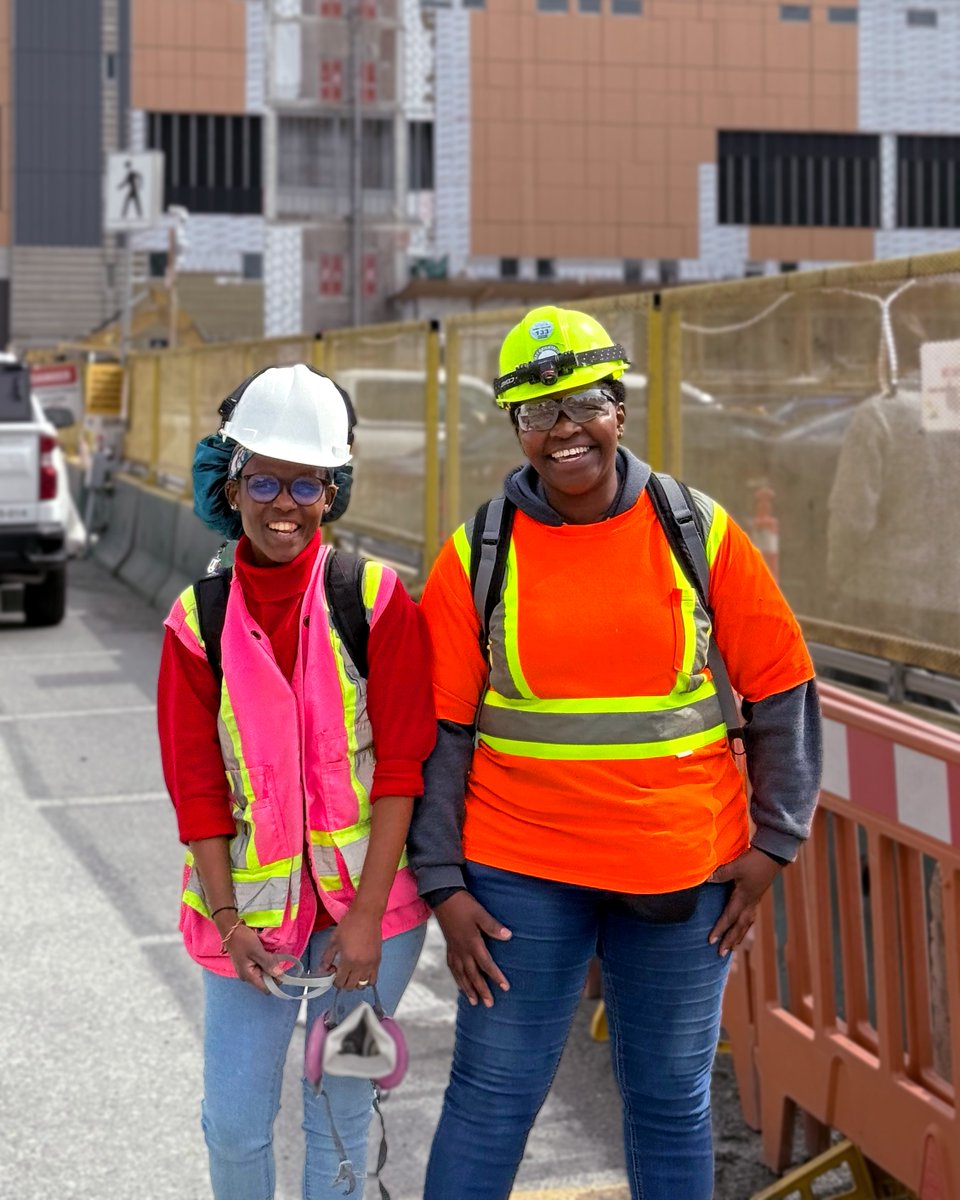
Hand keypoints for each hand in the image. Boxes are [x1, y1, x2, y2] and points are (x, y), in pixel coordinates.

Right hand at [222, 922, 286, 992]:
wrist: (230, 929)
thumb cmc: (242, 940)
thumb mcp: (257, 951)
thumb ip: (268, 963)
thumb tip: (279, 975)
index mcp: (248, 976)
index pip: (265, 988)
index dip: (276, 983)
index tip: (284, 973)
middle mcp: (247, 975)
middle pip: (265, 980)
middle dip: (273, 971)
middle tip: (278, 959)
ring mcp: (247, 969)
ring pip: (263, 972)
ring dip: (270, 965)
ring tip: (274, 954)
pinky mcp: (248, 962)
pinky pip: (260, 965)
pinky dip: (266, 961)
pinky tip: (269, 953)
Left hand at [319, 905, 382, 989]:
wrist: (367, 914)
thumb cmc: (349, 924)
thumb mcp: (334, 940)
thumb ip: (326, 957)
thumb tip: (322, 970)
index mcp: (348, 960)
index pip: (340, 982)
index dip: (334, 980)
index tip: (333, 972)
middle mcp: (360, 966)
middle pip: (350, 986)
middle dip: (343, 982)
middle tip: (341, 972)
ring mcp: (371, 964)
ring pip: (362, 985)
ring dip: (355, 982)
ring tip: (352, 972)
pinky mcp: (378, 961)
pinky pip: (373, 979)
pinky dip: (366, 979)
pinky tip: (361, 971)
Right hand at [434, 891, 511, 1007]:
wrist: (443, 897)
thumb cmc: (464, 905)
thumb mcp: (480, 913)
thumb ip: (493, 926)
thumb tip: (509, 936)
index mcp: (472, 943)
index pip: (486, 964)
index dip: (496, 977)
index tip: (505, 988)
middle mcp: (462, 950)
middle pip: (473, 975)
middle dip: (482, 990)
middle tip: (489, 1004)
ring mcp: (454, 950)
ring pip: (461, 974)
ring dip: (468, 989)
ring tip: (474, 1002)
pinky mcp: (449, 947)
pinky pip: (452, 967)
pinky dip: (457, 978)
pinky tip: (460, 983)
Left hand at [707, 847, 782, 956]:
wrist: (773, 856)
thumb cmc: (754, 861)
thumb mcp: (736, 867)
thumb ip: (720, 874)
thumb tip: (705, 880)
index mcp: (744, 898)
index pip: (729, 918)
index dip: (719, 929)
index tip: (710, 942)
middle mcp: (750, 903)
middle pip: (739, 927)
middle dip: (730, 940)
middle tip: (721, 954)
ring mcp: (754, 900)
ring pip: (746, 924)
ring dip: (738, 936)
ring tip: (732, 947)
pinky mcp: (756, 896)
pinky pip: (749, 916)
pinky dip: (744, 926)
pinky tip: (741, 927)